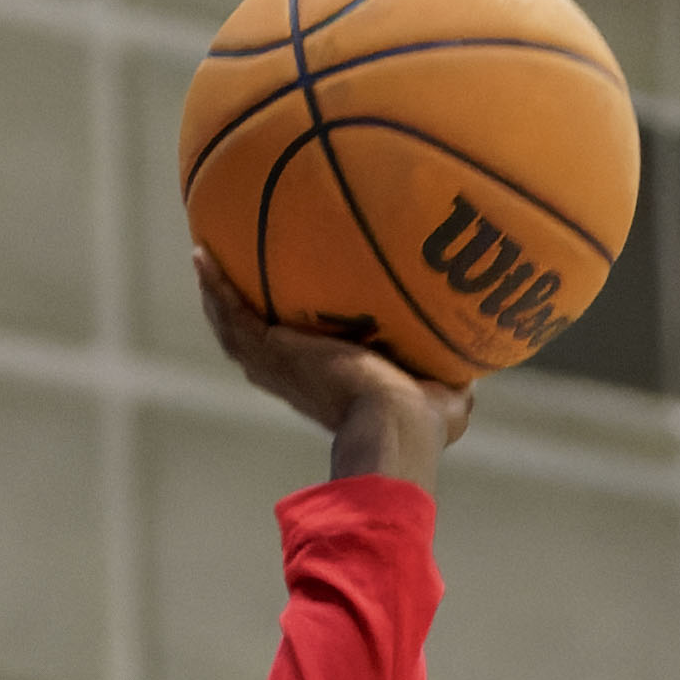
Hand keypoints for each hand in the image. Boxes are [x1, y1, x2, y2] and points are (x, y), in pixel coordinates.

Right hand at [193, 249, 470, 488]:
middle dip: (241, 312)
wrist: (394, 425)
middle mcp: (296, 378)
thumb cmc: (423, 423)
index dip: (290, 340)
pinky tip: (201, 254)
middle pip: (256, 343)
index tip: (287, 317)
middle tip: (229, 279)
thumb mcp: (447, 398)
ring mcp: (279, 367)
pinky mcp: (271, 353)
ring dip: (217, 295)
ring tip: (203, 258)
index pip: (301, 361)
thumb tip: (478, 369)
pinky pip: (233, 314)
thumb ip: (455, 377)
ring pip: (234, 328)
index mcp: (329, 386)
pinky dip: (215, 287)